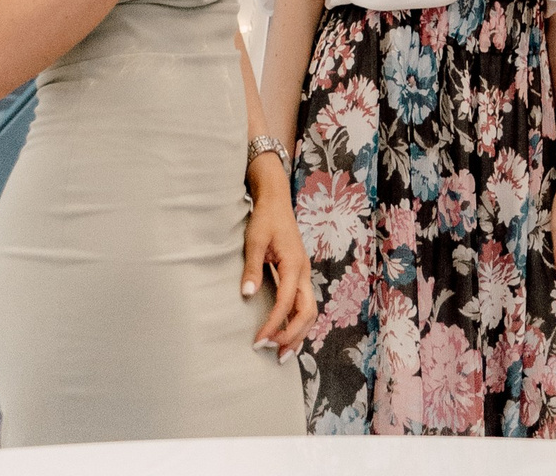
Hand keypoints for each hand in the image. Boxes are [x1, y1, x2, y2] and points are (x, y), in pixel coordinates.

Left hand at [242, 166, 314, 354]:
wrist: (275, 200)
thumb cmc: (265, 218)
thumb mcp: (254, 240)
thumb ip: (252, 268)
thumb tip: (246, 295)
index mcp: (294, 263)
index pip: (286, 302)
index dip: (274, 324)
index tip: (258, 341)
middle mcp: (303, 271)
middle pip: (308, 312)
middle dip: (293, 336)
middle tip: (274, 355)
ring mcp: (303, 274)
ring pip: (310, 310)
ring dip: (298, 333)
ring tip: (282, 353)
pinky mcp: (298, 275)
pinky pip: (304, 304)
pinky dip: (297, 323)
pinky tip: (285, 335)